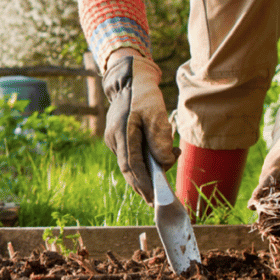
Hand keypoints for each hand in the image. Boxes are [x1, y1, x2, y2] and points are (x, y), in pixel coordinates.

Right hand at [102, 53, 175, 201]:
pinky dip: (143, 161)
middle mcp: (114, 138)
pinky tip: (159, 158)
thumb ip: (160, 139)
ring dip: (146, 171)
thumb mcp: (157, 114)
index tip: (153, 197)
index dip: (143, 184)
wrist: (130, 80)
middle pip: (129, 169)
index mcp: (122, 133)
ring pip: (130, 162)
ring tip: (166, 171)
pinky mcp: (117, 137)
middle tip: (154, 199)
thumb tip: (164, 163)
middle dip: (142, 186)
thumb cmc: (145, 96)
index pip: (132, 166)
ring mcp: (113, 138)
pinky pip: (130, 154)